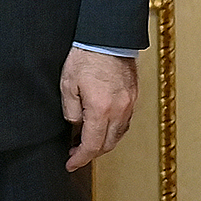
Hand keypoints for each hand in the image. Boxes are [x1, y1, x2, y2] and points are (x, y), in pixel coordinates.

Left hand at [61, 48, 137, 170]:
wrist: (107, 36)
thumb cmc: (85, 56)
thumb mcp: (67, 84)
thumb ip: (70, 111)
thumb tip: (76, 125)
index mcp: (100, 109)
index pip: (92, 146)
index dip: (80, 159)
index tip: (70, 164)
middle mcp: (119, 111)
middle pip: (107, 145)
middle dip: (91, 153)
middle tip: (75, 153)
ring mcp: (129, 104)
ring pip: (118, 135)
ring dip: (103, 143)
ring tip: (86, 140)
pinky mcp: (133, 96)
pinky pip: (124, 122)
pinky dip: (113, 131)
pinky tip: (102, 126)